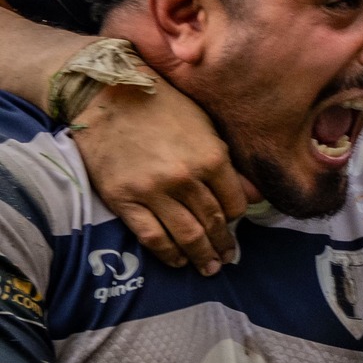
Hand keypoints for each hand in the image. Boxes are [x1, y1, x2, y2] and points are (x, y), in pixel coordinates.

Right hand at [67, 77, 250, 273]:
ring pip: (186, 235)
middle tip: (227, 258)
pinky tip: (177, 260)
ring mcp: (153, 191)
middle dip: (223, 244)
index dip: (236, 219)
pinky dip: (167, 253)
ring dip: (201, 255)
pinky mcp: (124, 199)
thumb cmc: (164, 106)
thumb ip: (229, 165)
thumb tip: (253, 197)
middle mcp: (186, 178)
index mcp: (212, 158)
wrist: (108, 95)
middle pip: (213, 222)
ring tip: (208, 267)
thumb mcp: (207, 126)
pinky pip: (151, 237)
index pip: (235, 204)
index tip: (234, 226)